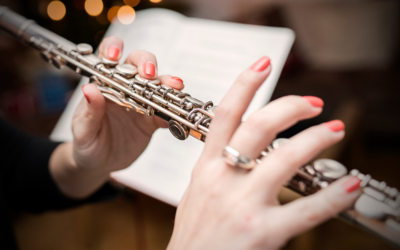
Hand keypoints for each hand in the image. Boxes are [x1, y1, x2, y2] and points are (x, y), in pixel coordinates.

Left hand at [50, 36, 184, 198]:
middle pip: (138, 63)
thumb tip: (89, 89)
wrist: (100, 164)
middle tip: (150, 74)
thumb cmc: (87, 144)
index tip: (116, 56)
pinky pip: (167, 111)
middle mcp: (124, 88)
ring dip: (167, 82)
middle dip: (146, 62)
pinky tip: (177, 113)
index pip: (107, 58)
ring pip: (157, 83)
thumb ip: (90, 112)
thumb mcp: (83, 131)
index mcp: (103, 86)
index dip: (113, 49)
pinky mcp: (152, 120)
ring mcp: (141, 102)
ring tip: (175, 86)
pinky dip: (174, 110)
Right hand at [167, 57, 361, 249]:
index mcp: (206, 167)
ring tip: (335, 130)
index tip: (264, 63)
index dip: (244, 84)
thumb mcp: (196, 192)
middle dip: (289, 107)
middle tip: (314, 103)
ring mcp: (243, 204)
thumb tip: (234, 147)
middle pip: (258, 126)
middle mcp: (224, 179)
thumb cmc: (195, 234)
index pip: (225, 114)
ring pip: (285, 158)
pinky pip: (306, 210)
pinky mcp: (262, 232)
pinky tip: (350, 185)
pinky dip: (333, 196)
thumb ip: (216, 167)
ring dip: (316, 140)